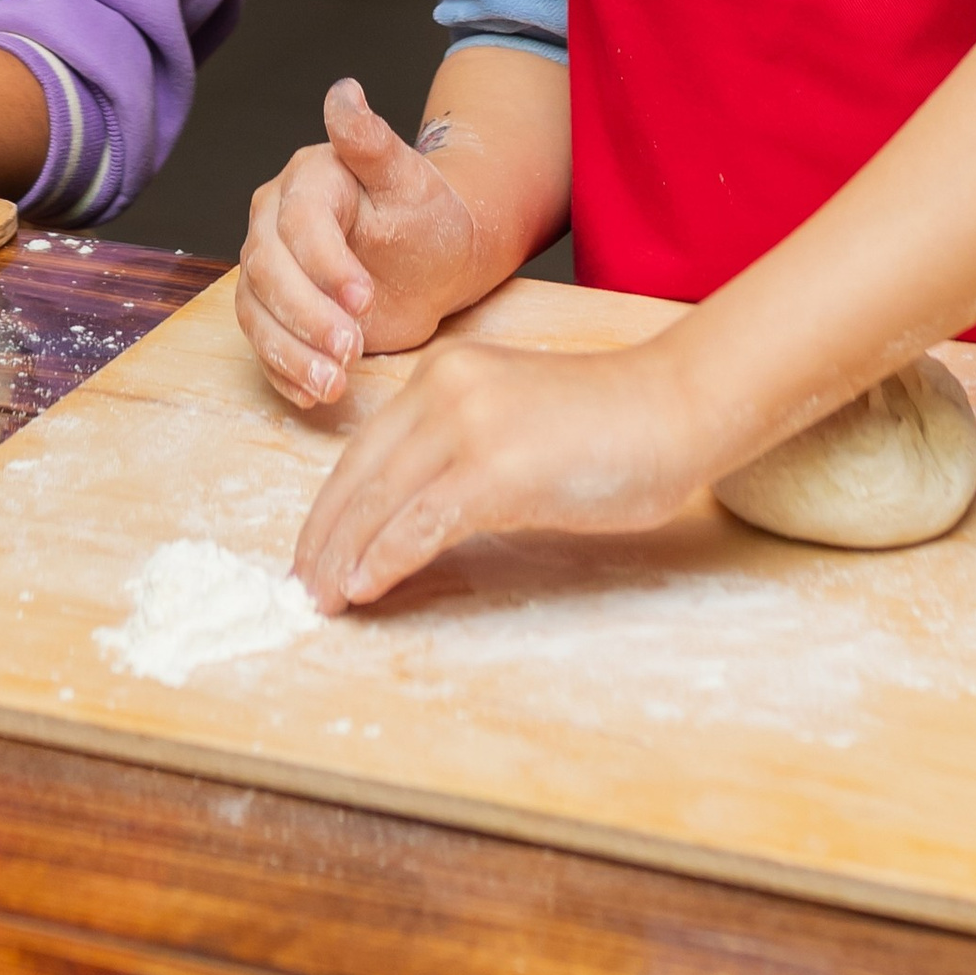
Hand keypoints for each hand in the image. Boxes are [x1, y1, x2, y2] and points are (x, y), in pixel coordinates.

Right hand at [238, 78, 484, 409]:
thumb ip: (372, 141)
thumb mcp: (411, 180)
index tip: (364, 300)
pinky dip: (283, 371)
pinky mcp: (273, 308)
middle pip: (269, 270)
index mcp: (308, 178)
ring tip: (335, 383)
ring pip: (257, 310)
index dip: (325, 264)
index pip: (301, 223)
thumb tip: (344, 91)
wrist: (434, 260)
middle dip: (306, 315)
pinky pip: (262, 342)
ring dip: (290, 351)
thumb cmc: (427, 216)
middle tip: (351, 351)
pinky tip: (314, 392)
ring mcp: (268, 265)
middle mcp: (274, 219)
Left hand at [293, 339, 700, 613]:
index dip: (330, 508)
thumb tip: (405, 519)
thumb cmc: (608, 425)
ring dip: (343, 558)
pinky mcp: (496, 470)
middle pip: (358, 476)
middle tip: (299, 589)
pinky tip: (365, 587)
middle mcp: (445, 389)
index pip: (364, 451)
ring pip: (380, 502)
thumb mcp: (511, 422)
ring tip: (322, 600)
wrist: (676, 408)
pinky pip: (421, 523)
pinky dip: (385, 560)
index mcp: (444, 374)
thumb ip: (459, 450)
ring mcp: (469, 426)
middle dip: (323, 539)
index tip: (311, 552)